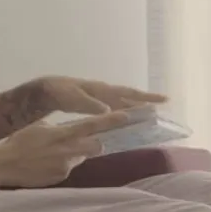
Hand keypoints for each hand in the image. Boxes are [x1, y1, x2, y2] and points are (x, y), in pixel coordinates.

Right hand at [0, 111, 128, 187]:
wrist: (5, 164)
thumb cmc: (21, 141)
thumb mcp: (41, 127)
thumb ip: (61, 128)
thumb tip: (72, 128)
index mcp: (64, 133)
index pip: (92, 125)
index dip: (110, 120)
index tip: (126, 116)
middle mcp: (69, 150)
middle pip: (96, 146)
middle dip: (96, 145)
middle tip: (88, 143)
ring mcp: (66, 166)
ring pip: (80, 158)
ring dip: (75, 155)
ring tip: (53, 154)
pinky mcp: (61, 178)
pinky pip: (68, 169)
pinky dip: (62, 166)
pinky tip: (47, 164)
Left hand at [41, 76, 166, 116]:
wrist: (46, 90)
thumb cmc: (59, 92)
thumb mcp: (72, 98)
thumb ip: (90, 104)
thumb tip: (109, 110)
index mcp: (102, 89)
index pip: (128, 93)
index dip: (145, 98)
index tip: (163, 101)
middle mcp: (105, 92)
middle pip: (130, 97)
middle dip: (146, 102)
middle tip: (165, 107)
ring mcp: (100, 97)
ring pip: (123, 103)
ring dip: (136, 108)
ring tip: (150, 116)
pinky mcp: (95, 104)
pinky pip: (114, 107)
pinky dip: (123, 113)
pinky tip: (126, 121)